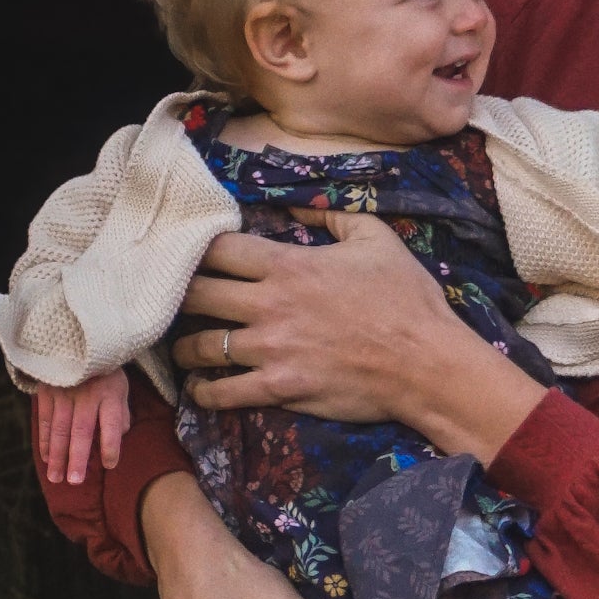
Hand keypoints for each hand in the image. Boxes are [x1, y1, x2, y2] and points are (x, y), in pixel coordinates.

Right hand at [38, 370, 131, 484]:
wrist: (78, 342)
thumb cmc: (105, 372)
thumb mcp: (121, 387)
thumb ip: (120, 413)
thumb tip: (119, 437)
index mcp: (110, 394)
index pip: (112, 424)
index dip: (110, 445)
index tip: (109, 465)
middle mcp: (87, 395)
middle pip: (81, 431)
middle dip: (77, 458)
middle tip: (75, 481)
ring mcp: (64, 393)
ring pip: (59, 429)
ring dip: (57, 456)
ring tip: (57, 477)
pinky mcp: (47, 391)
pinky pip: (44, 420)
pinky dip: (45, 441)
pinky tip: (46, 458)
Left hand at [171, 211, 544, 463]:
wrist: (426, 363)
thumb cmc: (406, 299)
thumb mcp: (377, 239)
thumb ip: (332, 216)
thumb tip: (298, 205)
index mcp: (288, 265)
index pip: (217, 249)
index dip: (195, 249)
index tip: (189, 255)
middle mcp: (268, 305)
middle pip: (193, 294)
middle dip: (175, 295)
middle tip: (171, 300)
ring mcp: (270, 350)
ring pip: (198, 347)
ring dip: (182, 348)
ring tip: (180, 348)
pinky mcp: (278, 389)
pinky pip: (221, 392)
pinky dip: (203, 392)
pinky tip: (200, 389)